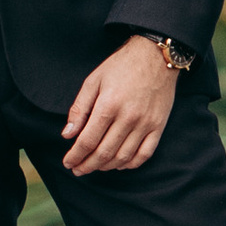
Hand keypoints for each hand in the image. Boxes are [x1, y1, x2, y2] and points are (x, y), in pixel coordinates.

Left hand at [62, 36, 177, 175]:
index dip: (75, 155)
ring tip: (95, 167)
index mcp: (108, 105)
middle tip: (77, 170)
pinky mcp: (158, 126)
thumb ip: (79, 109)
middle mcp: (128, 117)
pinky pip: (145, 154)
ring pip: (123, 157)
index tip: (67, 162)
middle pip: (104, 152)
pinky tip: (119, 164)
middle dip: (87, 165)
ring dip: (106, 167)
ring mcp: (146, 124)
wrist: (155, 56)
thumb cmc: (121, 66)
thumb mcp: (93, 81)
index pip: (88, 140)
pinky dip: (130, 164)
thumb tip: (67, 135)